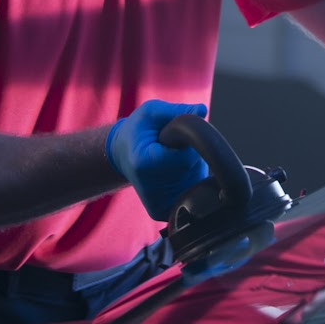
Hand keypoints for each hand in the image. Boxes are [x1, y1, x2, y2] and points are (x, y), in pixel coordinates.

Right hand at [107, 101, 209, 220]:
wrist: (122, 155)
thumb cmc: (139, 130)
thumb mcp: (152, 112)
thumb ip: (176, 111)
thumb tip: (202, 110)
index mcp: (145, 164)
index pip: (186, 155)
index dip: (187, 140)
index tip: (174, 134)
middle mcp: (152, 189)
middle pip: (193, 166)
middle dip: (191, 151)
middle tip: (172, 145)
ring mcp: (159, 204)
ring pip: (196, 177)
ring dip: (192, 165)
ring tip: (171, 158)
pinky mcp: (165, 212)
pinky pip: (194, 190)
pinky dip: (191, 178)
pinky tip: (174, 171)